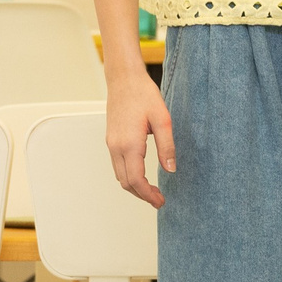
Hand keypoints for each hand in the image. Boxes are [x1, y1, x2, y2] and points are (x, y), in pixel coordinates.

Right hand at [105, 69, 175, 208]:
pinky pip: (117, 165)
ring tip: (152, 191)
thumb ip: (167, 146)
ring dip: (134, 187)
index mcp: (129, 145)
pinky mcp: (111, 139)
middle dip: (142, 195)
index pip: (136, 180)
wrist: (124, 79)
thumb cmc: (144, 95)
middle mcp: (116, 147)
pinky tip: (141, 175)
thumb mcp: (163, 120)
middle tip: (159, 200)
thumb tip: (171, 169)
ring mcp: (111, 143)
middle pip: (126, 183)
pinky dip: (129, 176)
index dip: (148, 195)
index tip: (161, 202)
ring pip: (120, 175)